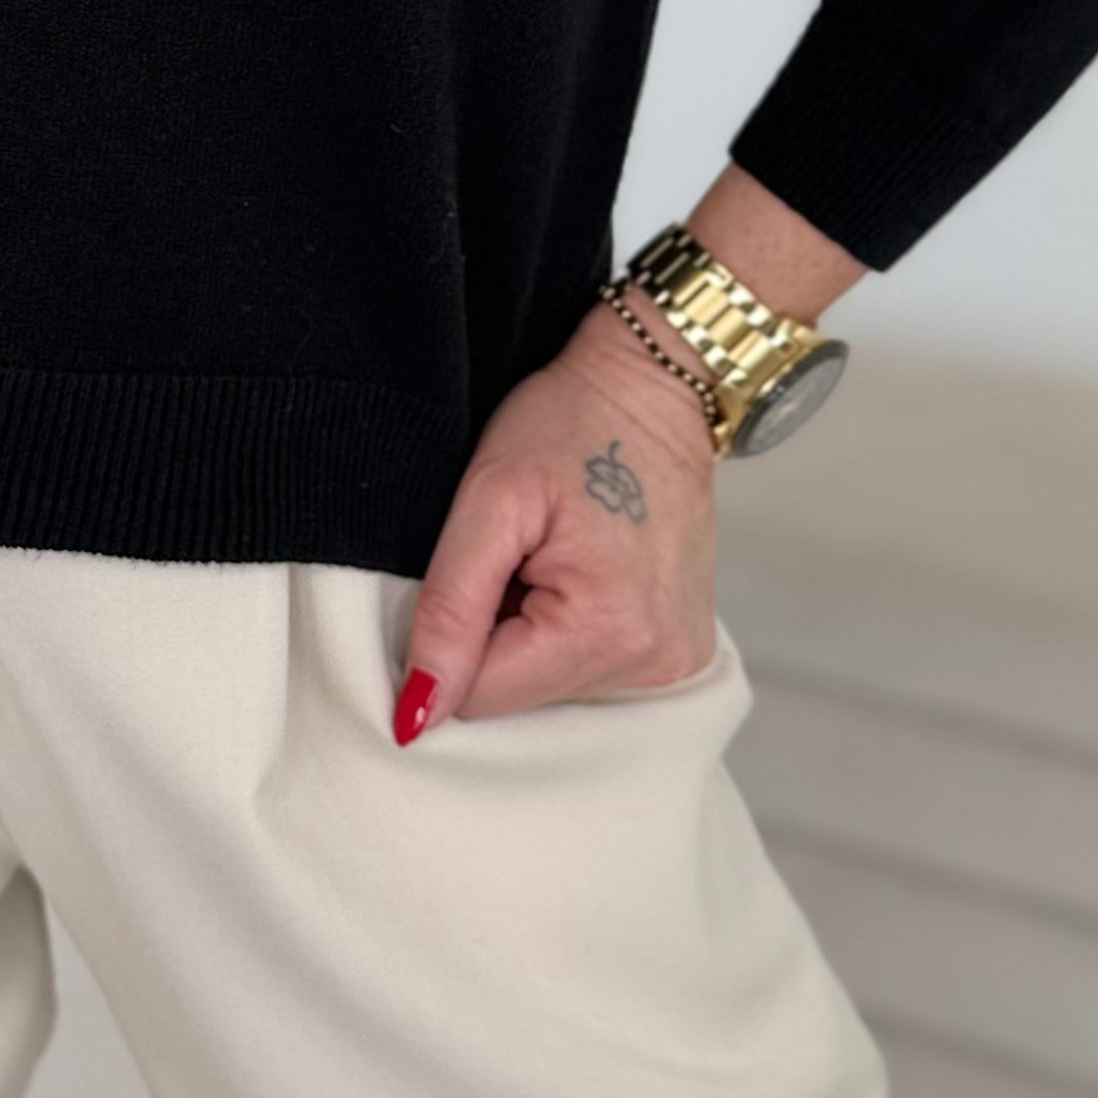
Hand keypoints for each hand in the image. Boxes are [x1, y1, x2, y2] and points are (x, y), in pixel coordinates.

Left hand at [395, 301, 721, 732]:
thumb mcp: (490, 501)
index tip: (481, 566)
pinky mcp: (681, 652)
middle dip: (497, 635)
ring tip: (553, 556)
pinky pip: (591, 671)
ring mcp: (675, 663)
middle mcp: (654, 664)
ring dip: (532, 631)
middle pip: (519, 697)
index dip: (455, 636)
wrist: (655, 383)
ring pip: (550, 687)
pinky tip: (581, 572)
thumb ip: (448, 612)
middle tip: (520, 556)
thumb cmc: (573, 422)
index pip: (479, 696)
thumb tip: (417, 715)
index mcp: (606, 632)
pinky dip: (568, 631)